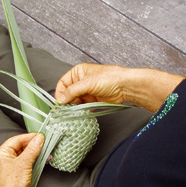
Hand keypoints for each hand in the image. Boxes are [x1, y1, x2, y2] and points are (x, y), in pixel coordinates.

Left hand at [0, 133, 43, 186]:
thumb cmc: (12, 185)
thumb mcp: (25, 162)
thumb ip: (33, 148)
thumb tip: (39, 138)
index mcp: (0, 153)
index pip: (17, 139)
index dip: (30, 137)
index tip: (40, 136)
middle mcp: (3, 158)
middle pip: (21, 146)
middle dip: (34, 145)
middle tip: (44, 143)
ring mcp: (9, 165)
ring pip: (24, 153)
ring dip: (36, 152)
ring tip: (45, 152)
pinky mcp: (15, 172)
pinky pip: (26, 161)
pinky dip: (34, 159)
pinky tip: (42, 159)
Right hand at [55, 63, 184, 111]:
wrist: (125, 86)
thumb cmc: (109, 78)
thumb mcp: (87, 83)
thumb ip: (72, 91)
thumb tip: (61, 99)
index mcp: (78, 73)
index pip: (63, 83)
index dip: (60, 93)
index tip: (60, 103)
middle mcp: (81, 81)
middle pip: (68, 93)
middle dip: (67, 102)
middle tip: (66, 110)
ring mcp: (87, 91)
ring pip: (75, 101)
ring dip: (74, 107)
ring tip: (74, 112)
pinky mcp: (93, 100)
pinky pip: (83, 106)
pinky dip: (81, 110)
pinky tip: (81, 113)